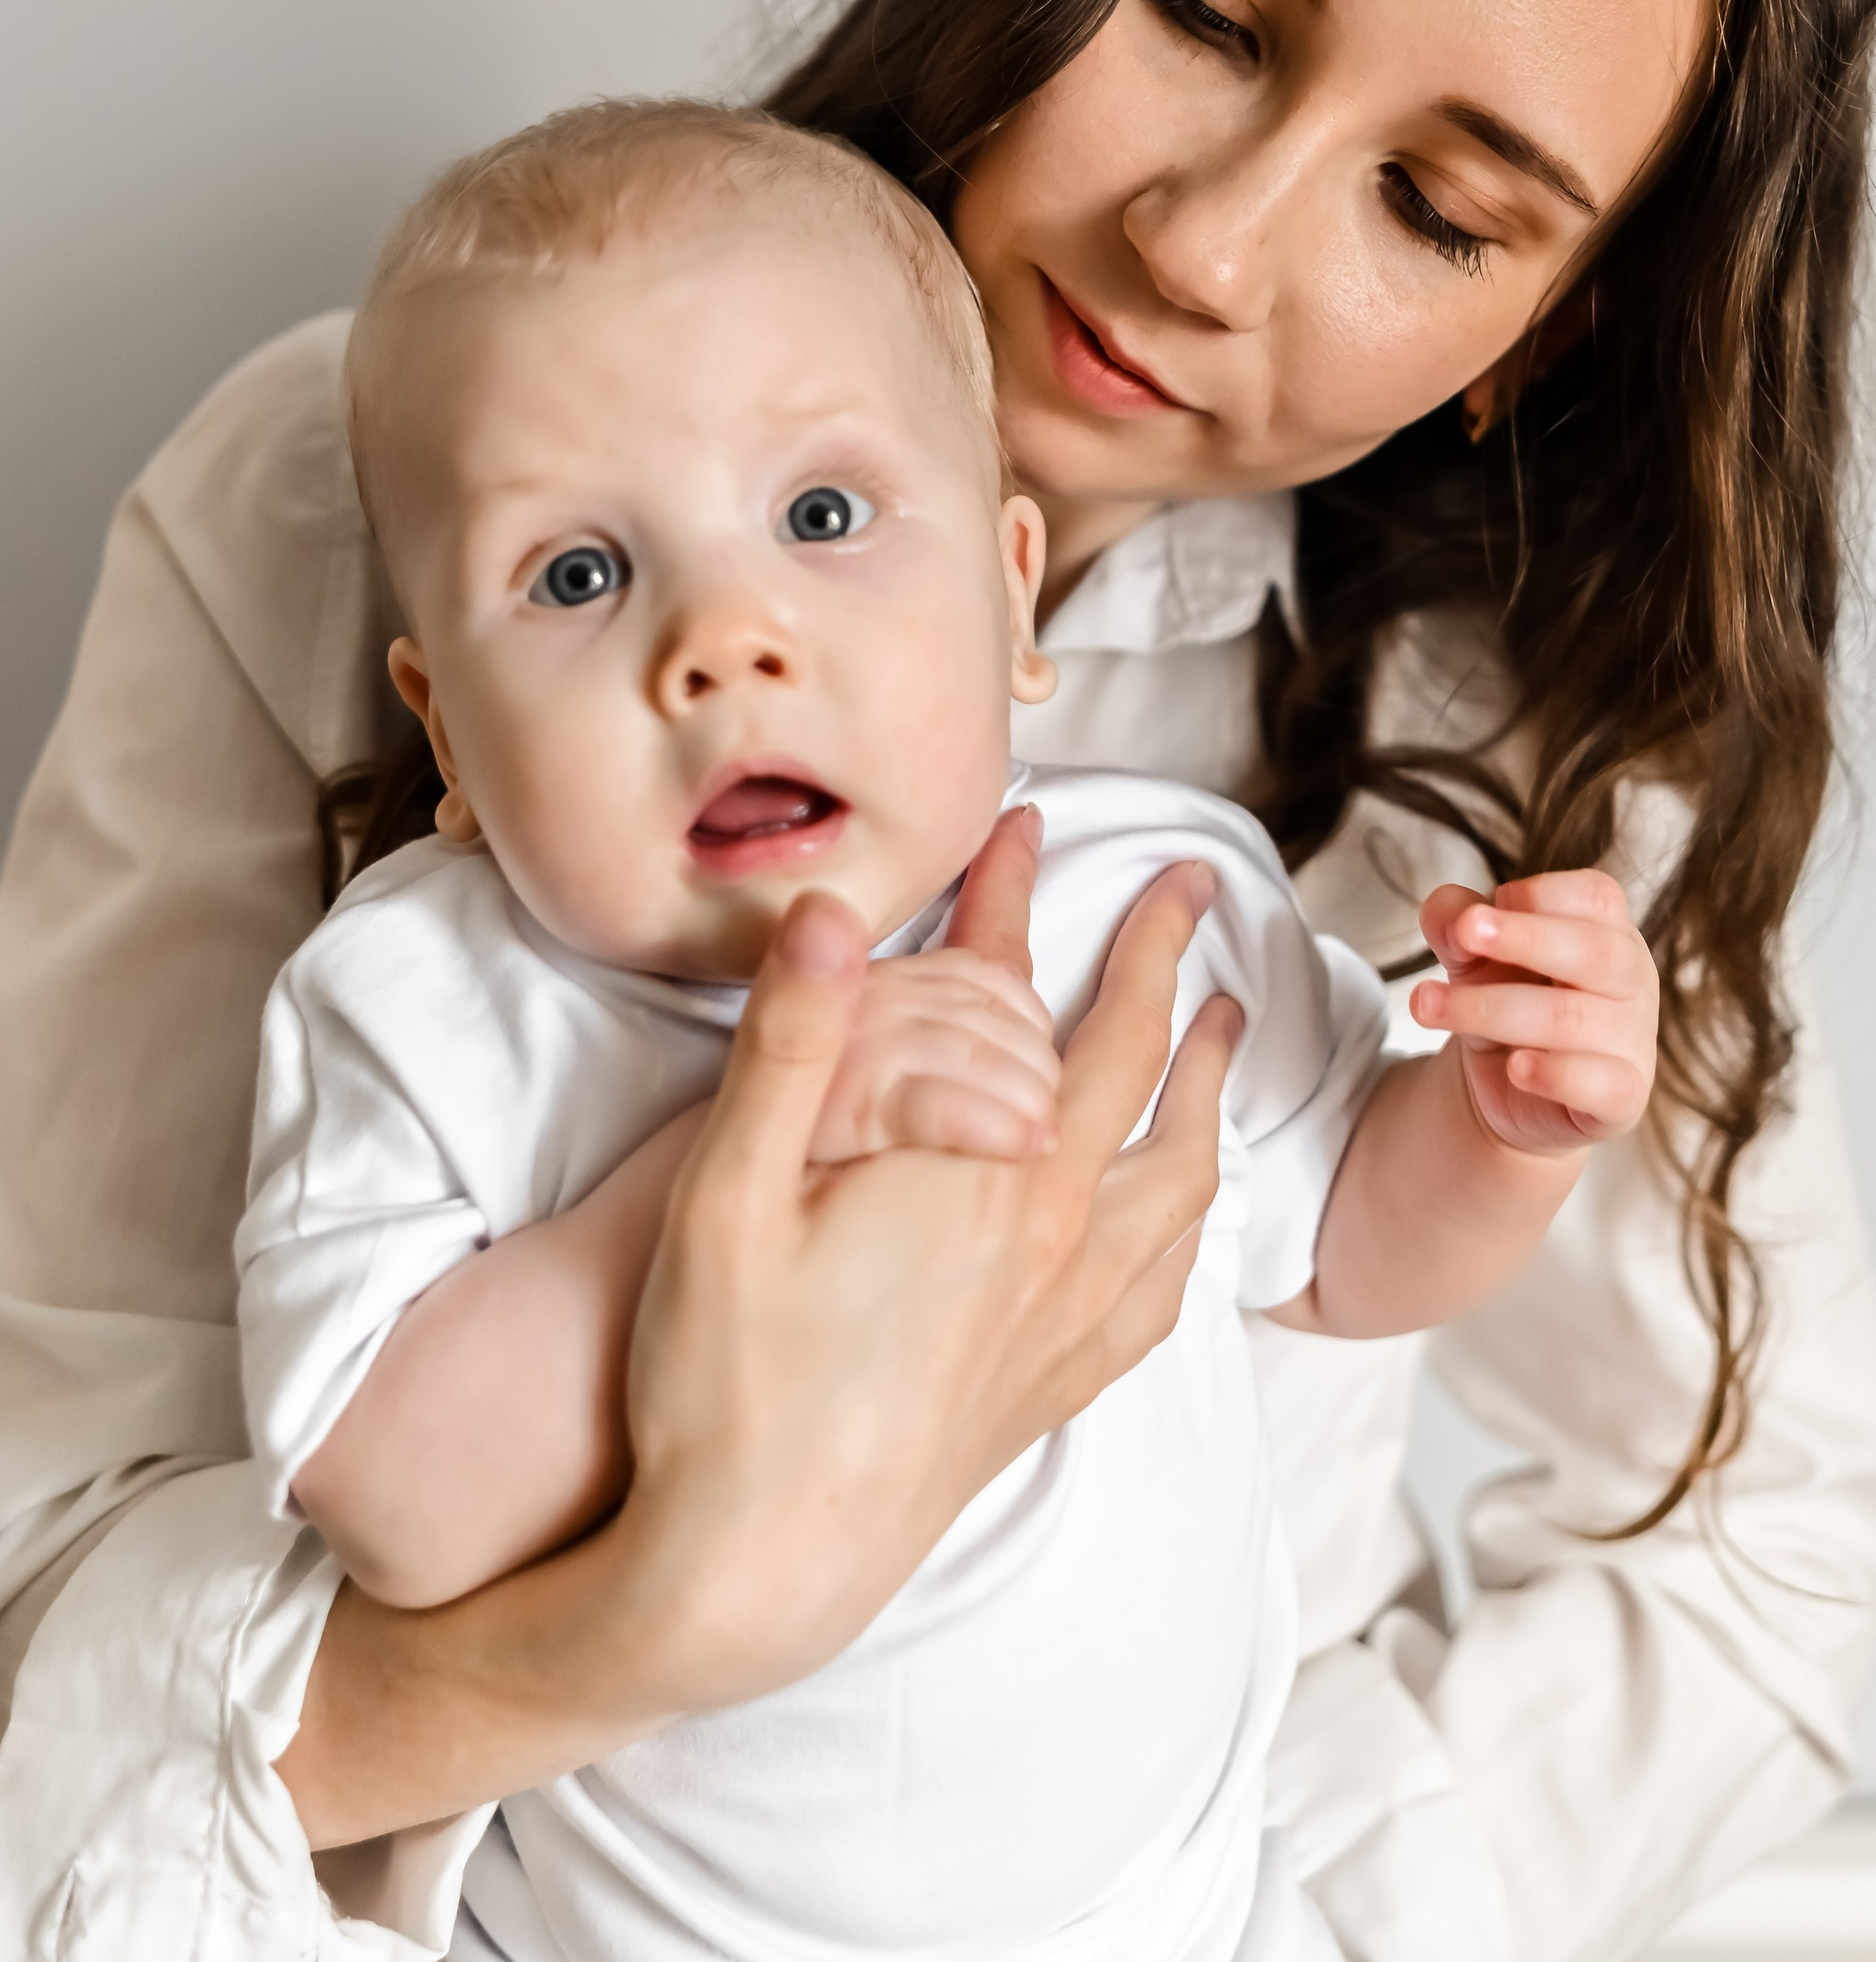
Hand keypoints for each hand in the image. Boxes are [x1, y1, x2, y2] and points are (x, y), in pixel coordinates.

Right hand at [620, 814, 1235, 1713]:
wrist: (753, 1567)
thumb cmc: (723, 1382)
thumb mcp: (726, 1196)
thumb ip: (788, 1043)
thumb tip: (824, 908)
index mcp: (980, 1172)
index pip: (1019, 997)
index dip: (1020, 896)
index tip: (1034, 823)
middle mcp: (1050, 1236)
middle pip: (1134, 1065)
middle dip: (1162, 960)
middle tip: (1189, 888)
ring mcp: (1066, 1317)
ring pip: (1178, 1174)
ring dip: (1205, 1084)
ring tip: (1223, 1030)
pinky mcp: (1056, 1384)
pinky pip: (1164, 1284)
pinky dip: (1191, 1221)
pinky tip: (1183, 1213)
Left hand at [1409, 869, 1659, 1155]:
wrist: (1505, 1082)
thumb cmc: (1502, 995)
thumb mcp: (1470, 952)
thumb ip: (1455, 922)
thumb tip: (1455, 920)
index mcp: (1608, 930)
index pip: (1598, 897)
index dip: (1542, 895)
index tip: (1480, 912)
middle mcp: (1632, 981)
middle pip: (1595, 951)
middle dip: (1524, 939)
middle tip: (1464, 933)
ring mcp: (1633, 1041)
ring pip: (1571, 1019)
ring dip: (1491, 1008)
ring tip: (1426, 1004)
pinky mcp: (1623, 1099)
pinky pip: (1606, 1087)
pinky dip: (1558, 1075)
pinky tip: (1515, 1067)